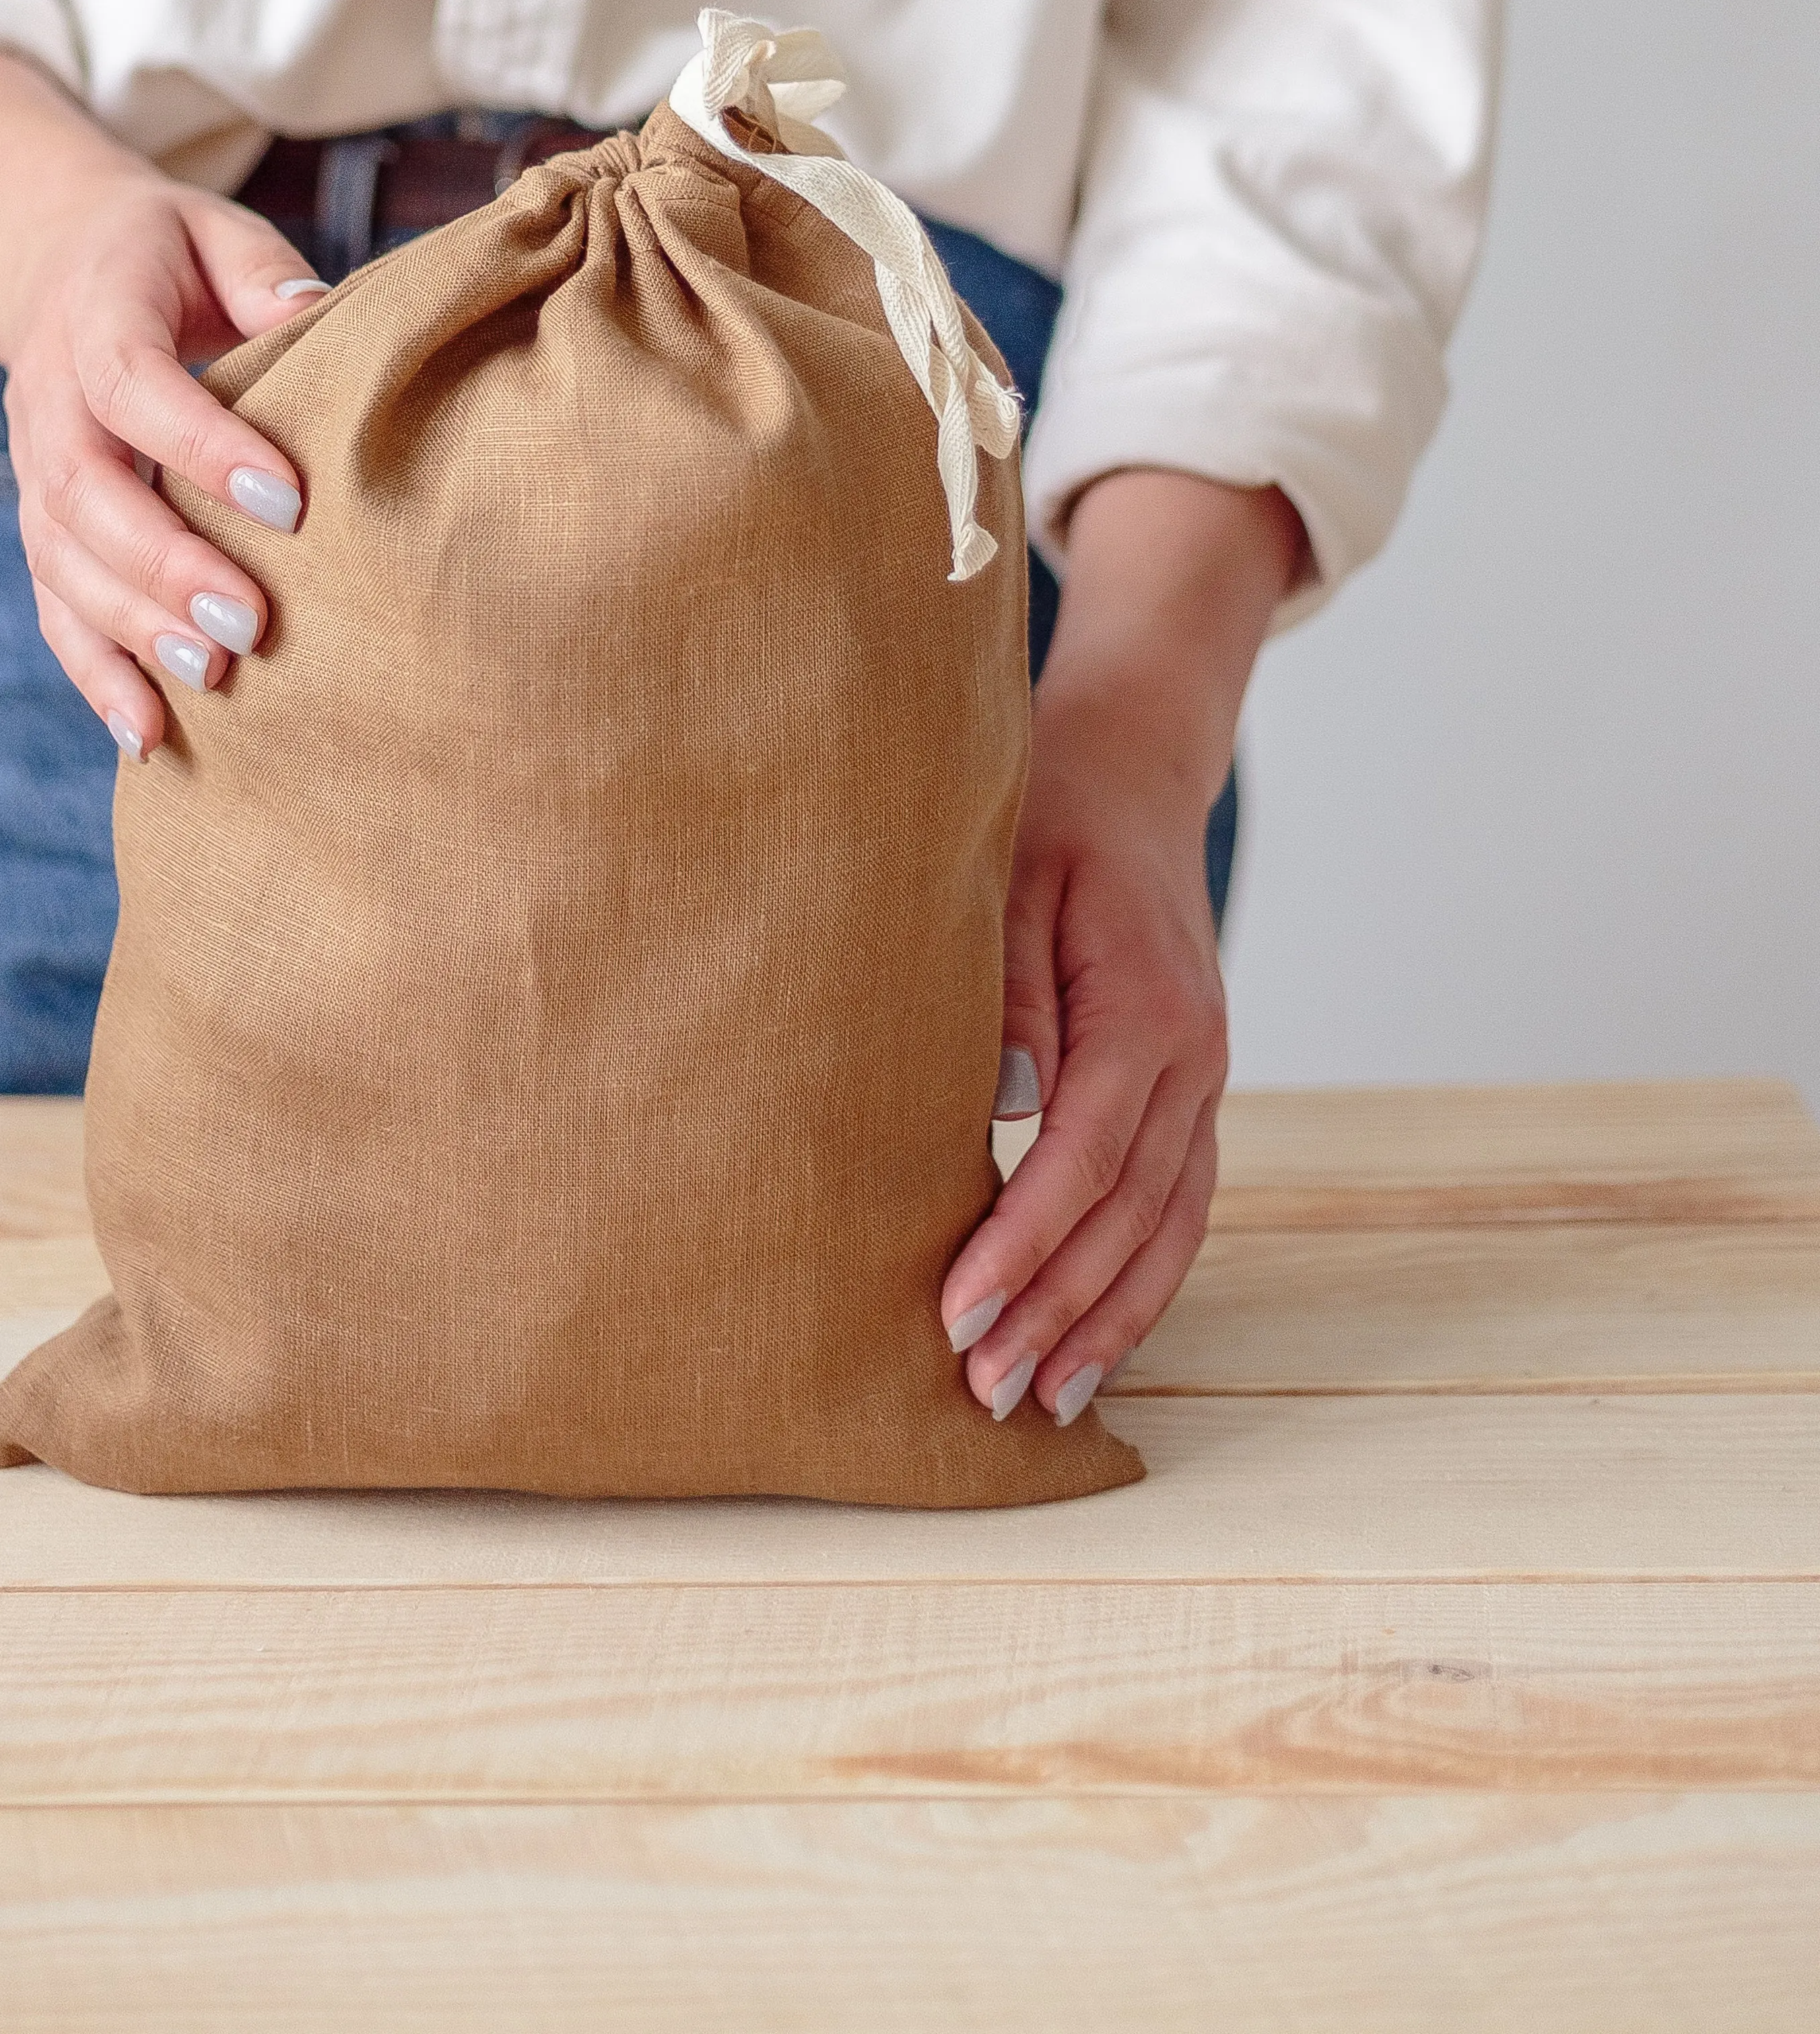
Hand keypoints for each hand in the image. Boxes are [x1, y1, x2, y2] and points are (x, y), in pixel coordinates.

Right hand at [0, 44, 326, 752]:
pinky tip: (148, 733)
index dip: (201, 446)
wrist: (60, 266)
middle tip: (250, 620)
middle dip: (163, 564)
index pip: (133, 385)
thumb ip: (262, 271)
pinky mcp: (43, 526)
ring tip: (210, 676)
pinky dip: (95, 674)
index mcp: (95, 314)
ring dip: (129, 628)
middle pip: (83, 492)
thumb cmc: (166, 257)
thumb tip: (316, 313)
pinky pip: (54, 607)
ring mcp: (34, 471)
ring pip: (60, 562)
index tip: (289, 504)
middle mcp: (46, 399)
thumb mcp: (214, 231)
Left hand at [936, 468, 1305, 1424]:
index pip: (1080, 1160)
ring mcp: (1207, 1078)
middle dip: (1057, 1312)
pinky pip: (1181, 1204)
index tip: (956, 1314)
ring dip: (1110, 1319)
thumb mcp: (1015, 873)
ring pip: (1168, 1228)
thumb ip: (1010, 989)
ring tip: (1046, 1400)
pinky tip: (1101, 1336)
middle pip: (1126, 1217)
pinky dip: (1145, 1279)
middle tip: (984, 1394)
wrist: (1138, 763)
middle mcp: (1194, 1058)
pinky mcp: (1197, 1087)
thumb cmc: (1055, 810)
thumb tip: (1002, 1106)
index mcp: (1147, 1011)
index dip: (1021, 1246)